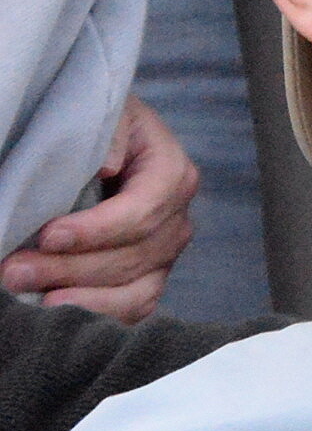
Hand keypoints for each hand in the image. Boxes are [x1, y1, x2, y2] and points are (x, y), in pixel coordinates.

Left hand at [4, 99, 194, 315]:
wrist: (100, 153)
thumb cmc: (97, 134)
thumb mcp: (106, 116)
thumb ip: (109, 133)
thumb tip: (109, 166)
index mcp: (172, 174)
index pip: (143, 212)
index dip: (96, 230)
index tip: (48, 235)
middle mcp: (176, 220)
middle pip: (132, 257)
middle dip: (69, 267)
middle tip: (13, 270)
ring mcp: (164, 256)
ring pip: (133, 292)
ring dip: (80, 299)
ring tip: (31, 298)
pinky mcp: (145, 281)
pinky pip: (131, 310)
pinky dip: (96, 315)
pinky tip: (55, 310)